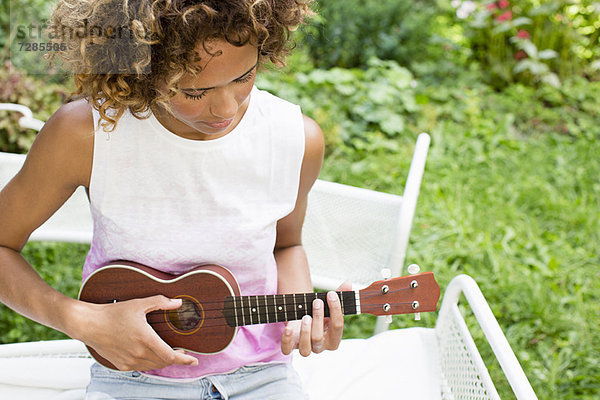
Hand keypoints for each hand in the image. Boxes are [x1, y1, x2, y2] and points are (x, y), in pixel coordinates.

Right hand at [77, 295, 198, 370]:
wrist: (89, 324)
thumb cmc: (113, 313)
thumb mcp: (139, 303)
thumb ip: (161, 302)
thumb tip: (178, 302)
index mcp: (146, 339)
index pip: (171, 356)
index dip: (185, 360)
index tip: (194, 361)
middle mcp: (139, 353)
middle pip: (164, 362)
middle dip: (176, 358)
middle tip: (182, 352)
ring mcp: (129, 361)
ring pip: (154, 365)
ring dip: (163, 361)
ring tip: (168, 353)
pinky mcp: (122, 365)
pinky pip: (142, 367)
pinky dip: (150, 362)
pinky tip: (151, 354)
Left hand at [280, 282, 351, 356]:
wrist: (304, 319)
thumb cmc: (320, 313)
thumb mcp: (329, 304)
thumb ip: (340, 295)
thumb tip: (348, 284)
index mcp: (334, 338)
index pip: (337, 326)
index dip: (335, 309)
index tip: (331, 294)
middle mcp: (320, 346)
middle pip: (319, 337)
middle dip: (318, 318)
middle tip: (317, 302)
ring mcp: (305, 347)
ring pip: (305, 348)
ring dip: (305, 331)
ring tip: (305, 316)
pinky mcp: (291, 345)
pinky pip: (287, 349)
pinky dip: (286, 339)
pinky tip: (288, 328)